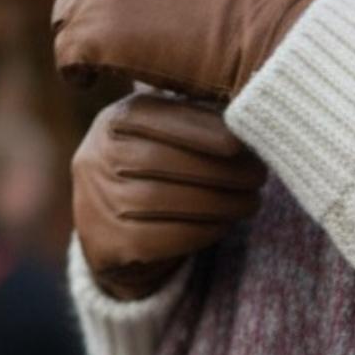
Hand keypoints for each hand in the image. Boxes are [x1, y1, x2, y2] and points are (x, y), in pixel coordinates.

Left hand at [52, 0, 319, 102]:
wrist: (260, 36)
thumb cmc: (231, 8)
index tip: (118, 13)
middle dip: (86, 18)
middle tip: (124, 45)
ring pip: (64, 28)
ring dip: (88, 49)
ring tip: (127, 61)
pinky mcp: (90, 35)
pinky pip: (67, 63)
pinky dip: (81, 77)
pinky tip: (108, 81)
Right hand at [72, 92, 266, 300]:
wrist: (114, 236)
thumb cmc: (155, 173)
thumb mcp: (164, 136)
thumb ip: (195, 120)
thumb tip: (249, 111)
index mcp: (113, 121)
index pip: (153, 116)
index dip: (199, 128)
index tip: (241, 140)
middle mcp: (96, 158)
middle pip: (160, 160)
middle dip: (218, 169)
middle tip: (258, 176)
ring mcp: (97, 202)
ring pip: (161, 200)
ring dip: (217, 202)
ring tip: (251, 201)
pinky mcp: (109, 243)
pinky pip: (160, 237)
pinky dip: (201, 230)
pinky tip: (225, 224)